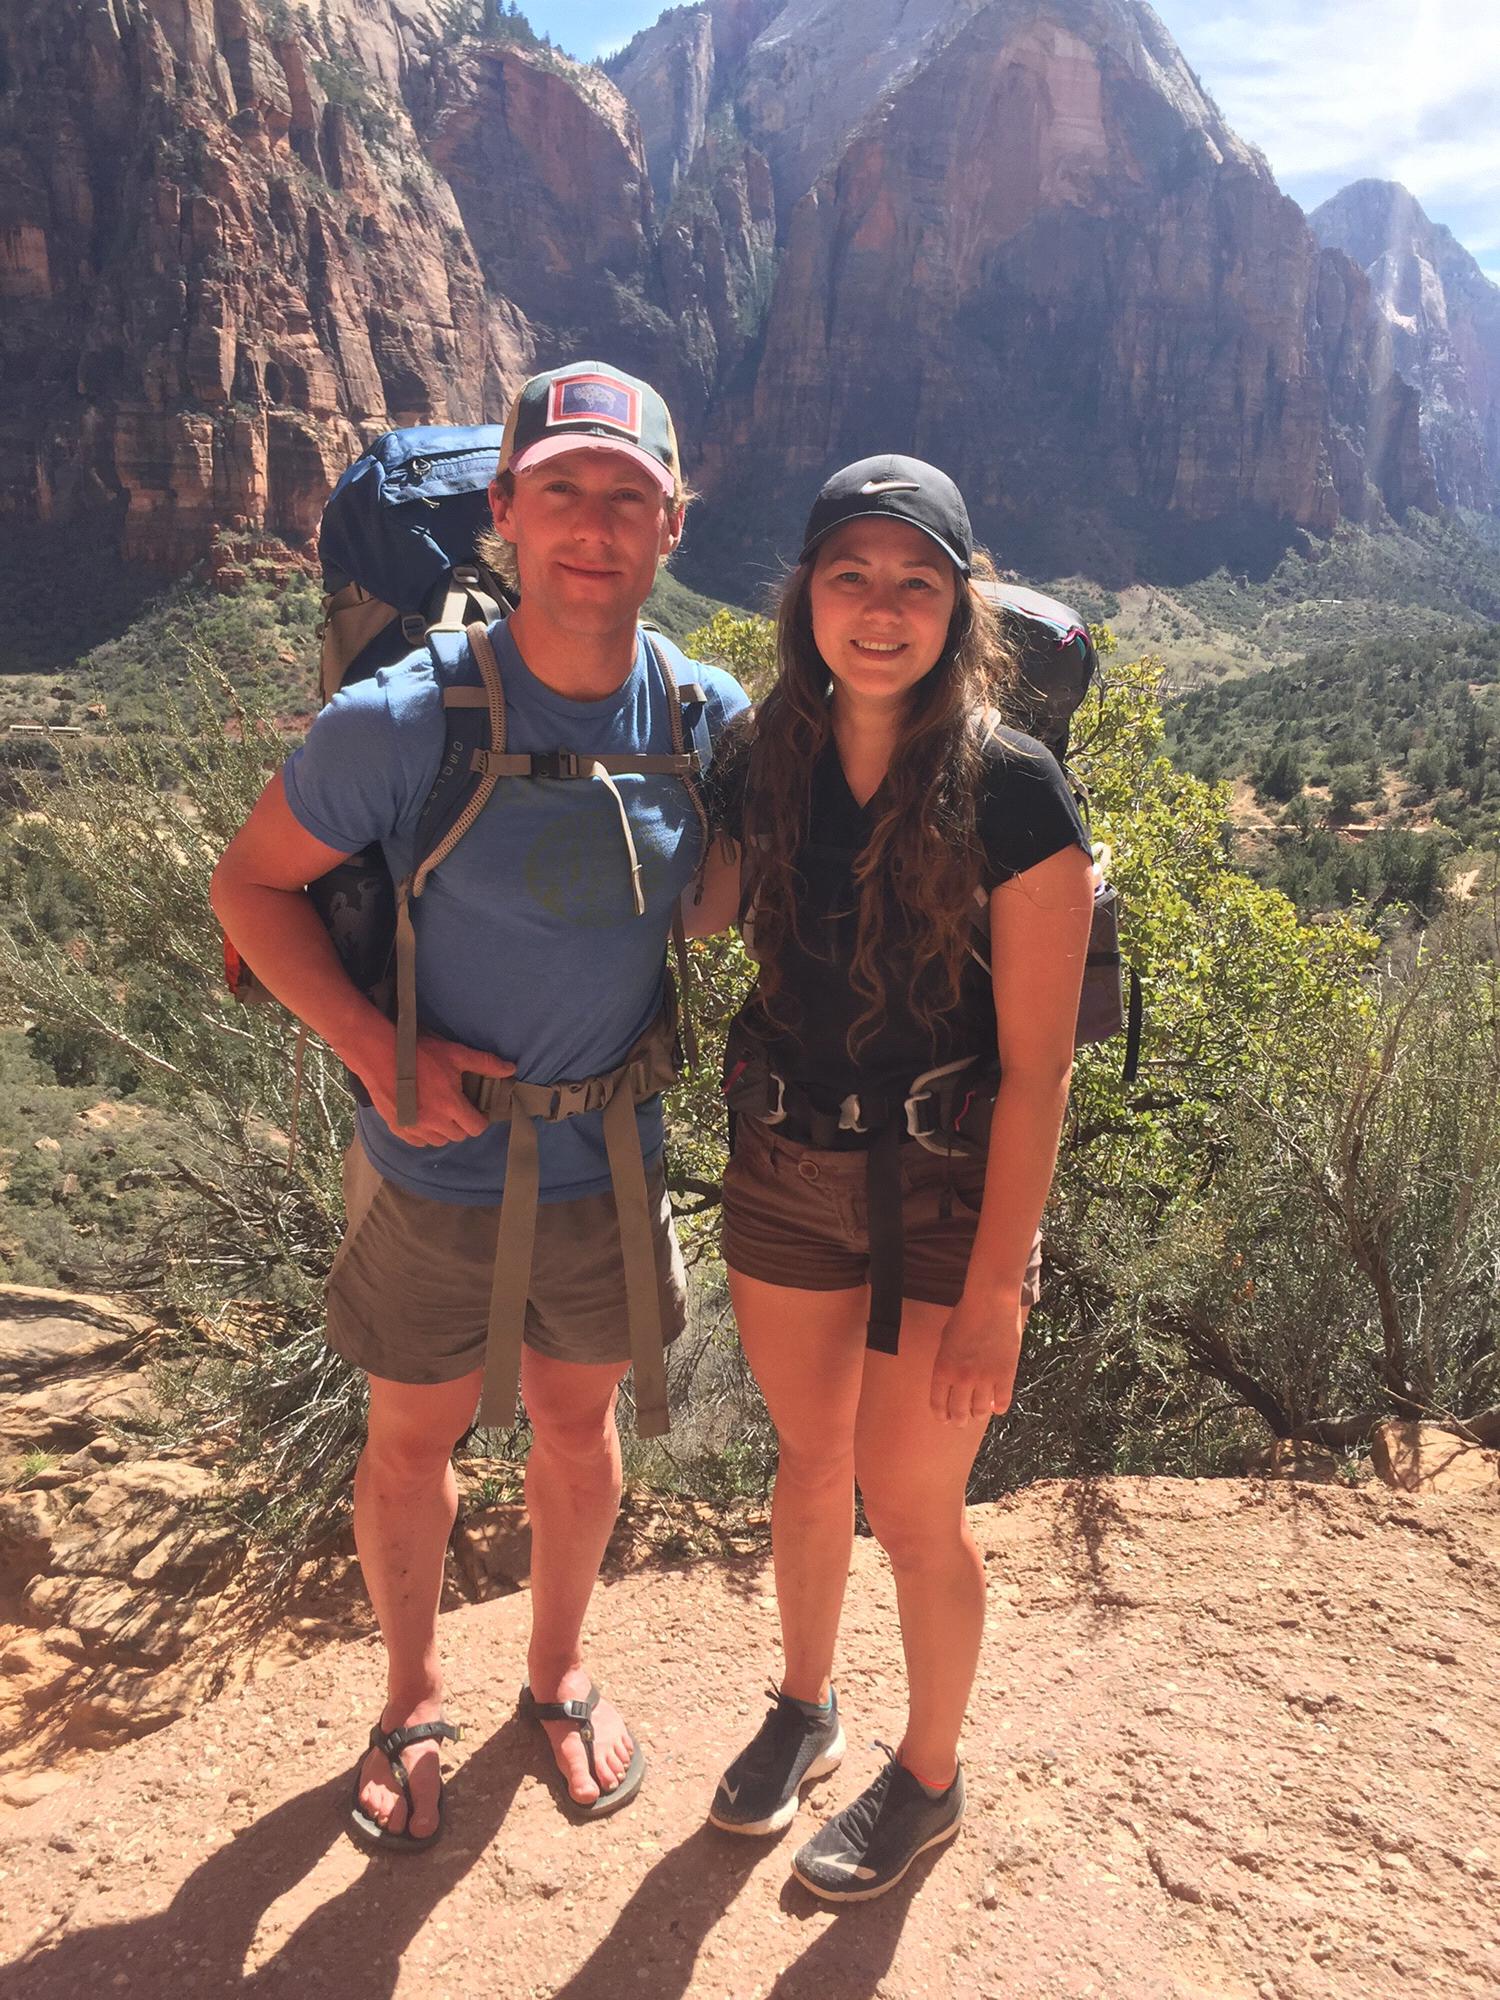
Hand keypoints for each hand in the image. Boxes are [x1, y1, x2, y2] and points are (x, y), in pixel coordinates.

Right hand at [358, 1032, 514, 1147]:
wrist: (379, 1055)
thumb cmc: (419, 1053)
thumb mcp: (455, 1054)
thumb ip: (485, 1063)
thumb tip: (511, 1069)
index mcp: (451, 1105)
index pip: (476, 1127)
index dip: (479, 1119)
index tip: (475, 1109)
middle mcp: (434, 1122)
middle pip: (458, 1136)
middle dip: (462, 1123)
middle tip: (457, 1107)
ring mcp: (414, 1127)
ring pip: (438, 1141)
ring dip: (443, 1130)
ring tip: (440, 1112)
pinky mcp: (397, 1128)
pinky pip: (417, 1141)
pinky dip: (423, 1134)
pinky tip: (422, 1116)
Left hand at [929, 1291, 1024, 1424]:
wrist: (990, 1303)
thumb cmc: (965, 1316)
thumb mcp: (945, 1340)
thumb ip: (946, 1363)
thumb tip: (949, 1383)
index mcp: (943, 1369)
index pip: (938, 1405)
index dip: (941, 1416)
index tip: (945, 1419)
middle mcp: (962, 1379)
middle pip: (959, 1414)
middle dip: (959, 1421)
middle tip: (962, 1421)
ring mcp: (985, 1379)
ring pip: (980, 1412)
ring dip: (978, 1414)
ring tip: (979, 1411)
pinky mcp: (1005, 1376)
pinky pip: (1002, 1403)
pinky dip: (997, 1407)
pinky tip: (995, 1404)